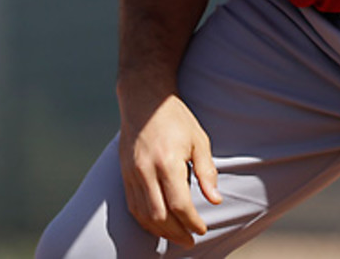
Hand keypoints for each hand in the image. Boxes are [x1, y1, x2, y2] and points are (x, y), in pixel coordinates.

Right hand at [118, 93, 221, 246]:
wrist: (143, 97)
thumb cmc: (175, 118)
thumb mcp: (199, 139)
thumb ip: (207, 171)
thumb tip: (215, 200)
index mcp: (167, 161)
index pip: (180, 204)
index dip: (192, 222)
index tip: (203, 229)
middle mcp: (146, 170)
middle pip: (160, 215)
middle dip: (177, 234)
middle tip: (191, 241)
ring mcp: (132, 172)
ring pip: (143, 214)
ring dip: (160, 231)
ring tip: (176, 237)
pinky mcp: (124, 172)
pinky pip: (132, 205)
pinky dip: (145, 221)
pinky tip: (158, 225)